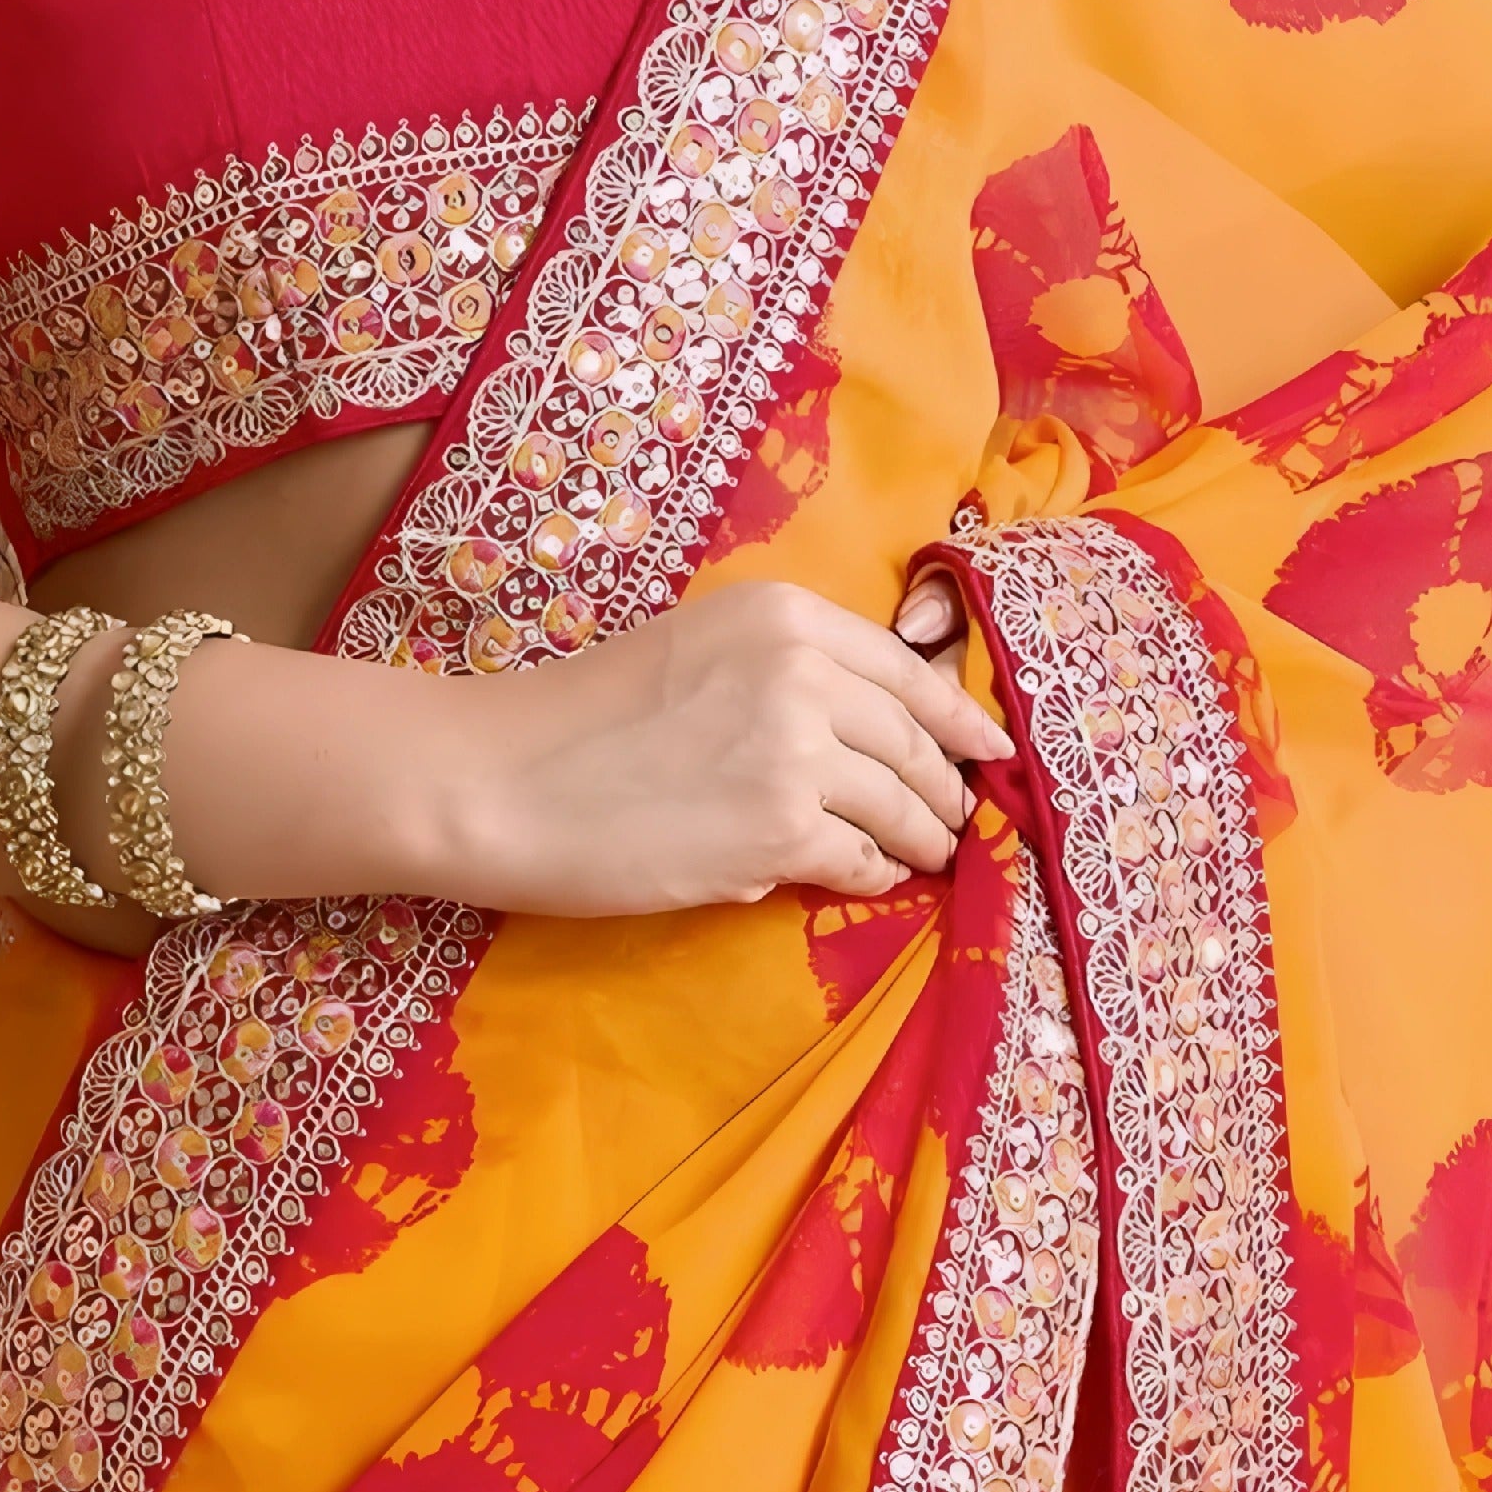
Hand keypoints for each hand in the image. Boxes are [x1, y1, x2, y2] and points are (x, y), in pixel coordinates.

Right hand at [420, 576, 1016, 922]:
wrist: (499, 779)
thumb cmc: (580, 718)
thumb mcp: (696, 650)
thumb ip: (784, 672)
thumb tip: (873, 732)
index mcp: (783, 613)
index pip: (908, 669)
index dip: (960, 716)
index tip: (991, 747)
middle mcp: (804, 669)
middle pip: (917, 741)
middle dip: (944, 787)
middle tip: (956, 819)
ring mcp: (799, 750)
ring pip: (904, 806)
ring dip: (922, 838)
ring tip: (924, 856)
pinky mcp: (783, 829)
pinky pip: (864, 860)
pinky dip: (875, 874)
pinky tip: (868, 878)